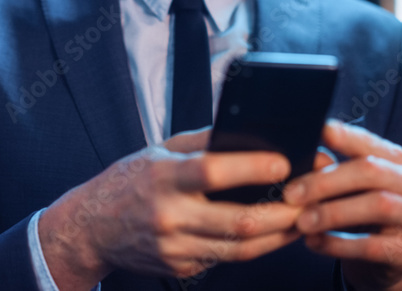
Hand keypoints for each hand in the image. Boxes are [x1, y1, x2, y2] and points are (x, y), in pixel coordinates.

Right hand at [38, 128, 302, 289]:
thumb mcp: (158, 151)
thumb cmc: (130, 181)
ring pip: (240, 248)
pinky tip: (270, 234)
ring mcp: (174, 248)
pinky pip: (224, 259)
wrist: (90, 229)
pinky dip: (251, 247)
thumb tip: (249, 132)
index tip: (286, 162)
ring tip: (302, 221)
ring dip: (278, 236)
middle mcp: (168, 216)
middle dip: (283, 213)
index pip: (212, 172)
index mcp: (162, 177)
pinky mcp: (180, 269)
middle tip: (311, 201)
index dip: (252, 168)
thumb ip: (201, 143)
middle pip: (238, 220)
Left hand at [284, 120, 401, 290]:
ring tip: (301, 222)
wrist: (384, 260)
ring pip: (377, 205)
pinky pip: (372, 245)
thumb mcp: (345, 190)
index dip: (345, 136)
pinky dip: (339, 244)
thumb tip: (306, 157)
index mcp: (393, 160)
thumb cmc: (358, 214)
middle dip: (326, 181)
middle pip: (370, 171)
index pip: (369, 143)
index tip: (318, 131)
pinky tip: (313, 242)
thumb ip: (329, 172)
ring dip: (333, 212)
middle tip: (291, 194)